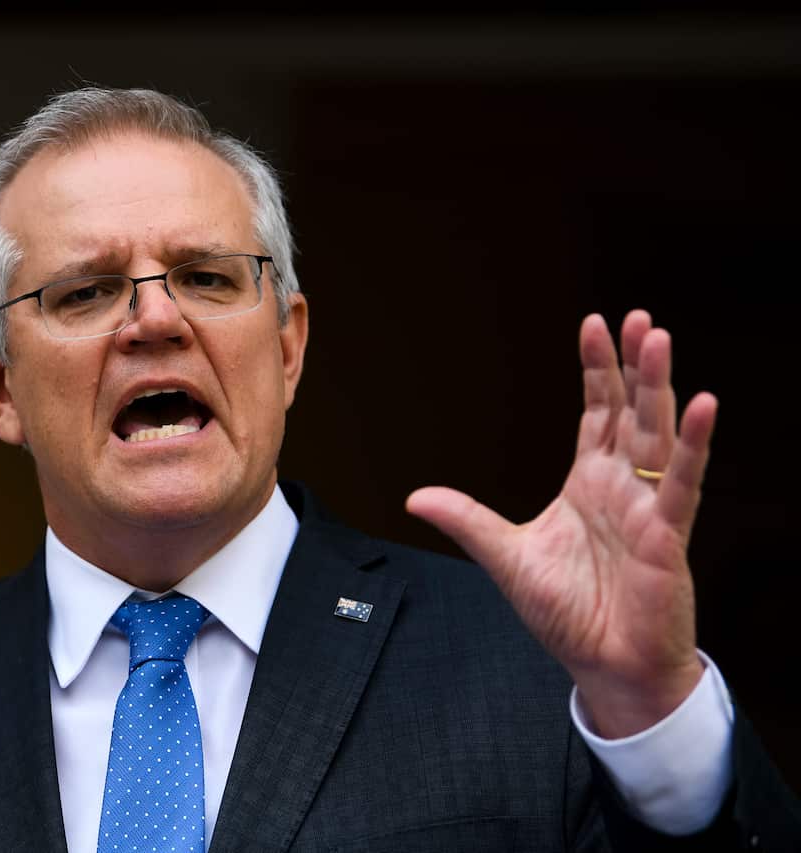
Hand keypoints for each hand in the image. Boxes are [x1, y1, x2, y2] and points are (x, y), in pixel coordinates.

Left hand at [405, 310, 716, 737]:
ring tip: (659, 339)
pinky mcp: (668, 534)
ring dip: (659, 386)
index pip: (597, 414)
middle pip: (630, 411)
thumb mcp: (505, 557)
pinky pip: (682, 482)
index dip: (597, 371)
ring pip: (657, 433)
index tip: (595, 326)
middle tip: (637, 317)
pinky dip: (692, 445)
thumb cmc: (568, 614)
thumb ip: (467, 520)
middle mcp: (622, 486)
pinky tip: (702, 405)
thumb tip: (416, 496)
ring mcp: (647, 506)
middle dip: (632, 363)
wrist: (604, 665)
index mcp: (588, 484)